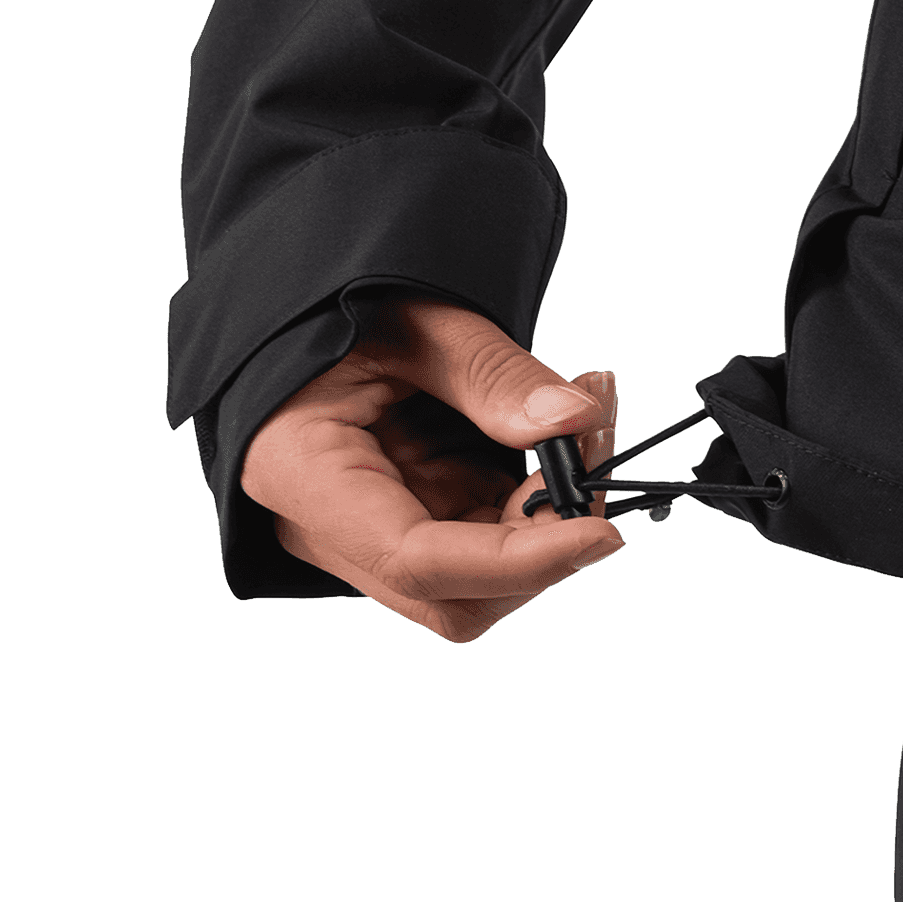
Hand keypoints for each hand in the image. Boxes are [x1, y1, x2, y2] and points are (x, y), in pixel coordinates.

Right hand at [240, 296, 624, 641]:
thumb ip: (492, 374)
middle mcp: (324, 530)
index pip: (414, 562)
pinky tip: (562, 436)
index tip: (602, 534)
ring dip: (550, 520)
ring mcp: (364, 539)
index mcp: (300, 474)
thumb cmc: (341, 305)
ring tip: (588, 420)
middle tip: (595, 442)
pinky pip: (481, 545)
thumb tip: (576, 420)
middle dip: (544, 541)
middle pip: (451, 595)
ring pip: (477, 583)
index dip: (517, 562)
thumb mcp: (417, 320)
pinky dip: (535, 502)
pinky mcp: (403, 528)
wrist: (305, 307)